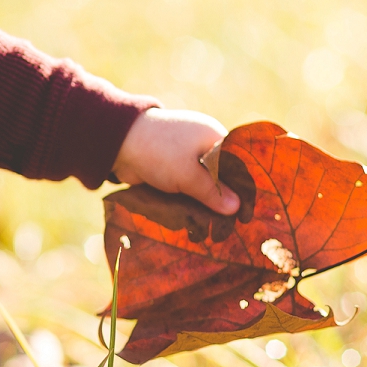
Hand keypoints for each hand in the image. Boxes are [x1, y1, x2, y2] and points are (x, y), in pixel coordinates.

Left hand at [112, 108, 239, 215]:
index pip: (237, 163)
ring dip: (206, 203)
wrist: (117, 144)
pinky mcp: (170, 168)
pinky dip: (190, 200)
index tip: (249, 211)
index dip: (244, 187)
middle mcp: (202, 144)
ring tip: (217, 230)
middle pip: (221, 175)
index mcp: (212, 136)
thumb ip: (212, 191)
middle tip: (234, 225)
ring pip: (203, 184)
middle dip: (224, 199)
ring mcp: (185, 155)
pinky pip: (187, 186)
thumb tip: (236, 208)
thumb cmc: (157, 152)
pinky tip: (198, 221)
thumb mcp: (188, 174)